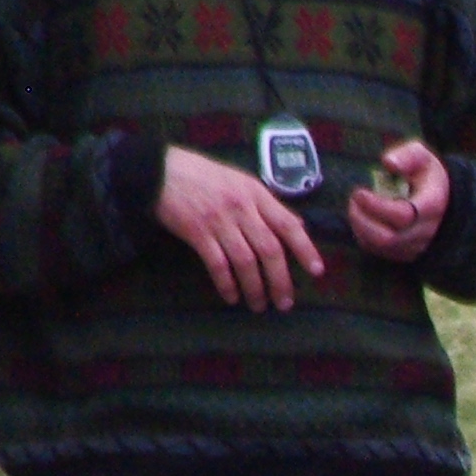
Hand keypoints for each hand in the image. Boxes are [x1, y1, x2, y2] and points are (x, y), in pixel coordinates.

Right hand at [155, 144, 324, 309]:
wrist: (159, 170)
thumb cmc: (203, 176)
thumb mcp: (241, 181)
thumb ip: (268, 204)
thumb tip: (297, 225)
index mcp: (255, 193)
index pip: (288, 224)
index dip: (305, 249)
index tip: (317, 271)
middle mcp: (241, 207)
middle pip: (270, 249)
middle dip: (281, 280)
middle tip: (285, 303)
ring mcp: (219, 220)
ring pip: (246, 261)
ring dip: (255, 288)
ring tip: (259, 305)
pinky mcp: (197, 232)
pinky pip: (217, 264)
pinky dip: (227, 284)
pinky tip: (232, 297)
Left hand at [345, 138, 447, 263]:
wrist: (443, 199)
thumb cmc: (425, 174)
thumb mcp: (420, 156)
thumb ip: (406, 156)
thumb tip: (388, 163)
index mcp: (432, 204)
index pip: (403, 216)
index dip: (376, 207)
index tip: (360, 192)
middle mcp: (426, 230)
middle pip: (389, 237)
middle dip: (363, 219)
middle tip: (353, 200)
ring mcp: (416, 245)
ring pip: (381, 246)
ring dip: (361, 227)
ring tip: (355, 207)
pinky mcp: (405, 253)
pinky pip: (378, 251)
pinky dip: (364, 236)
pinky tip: (362, 218)